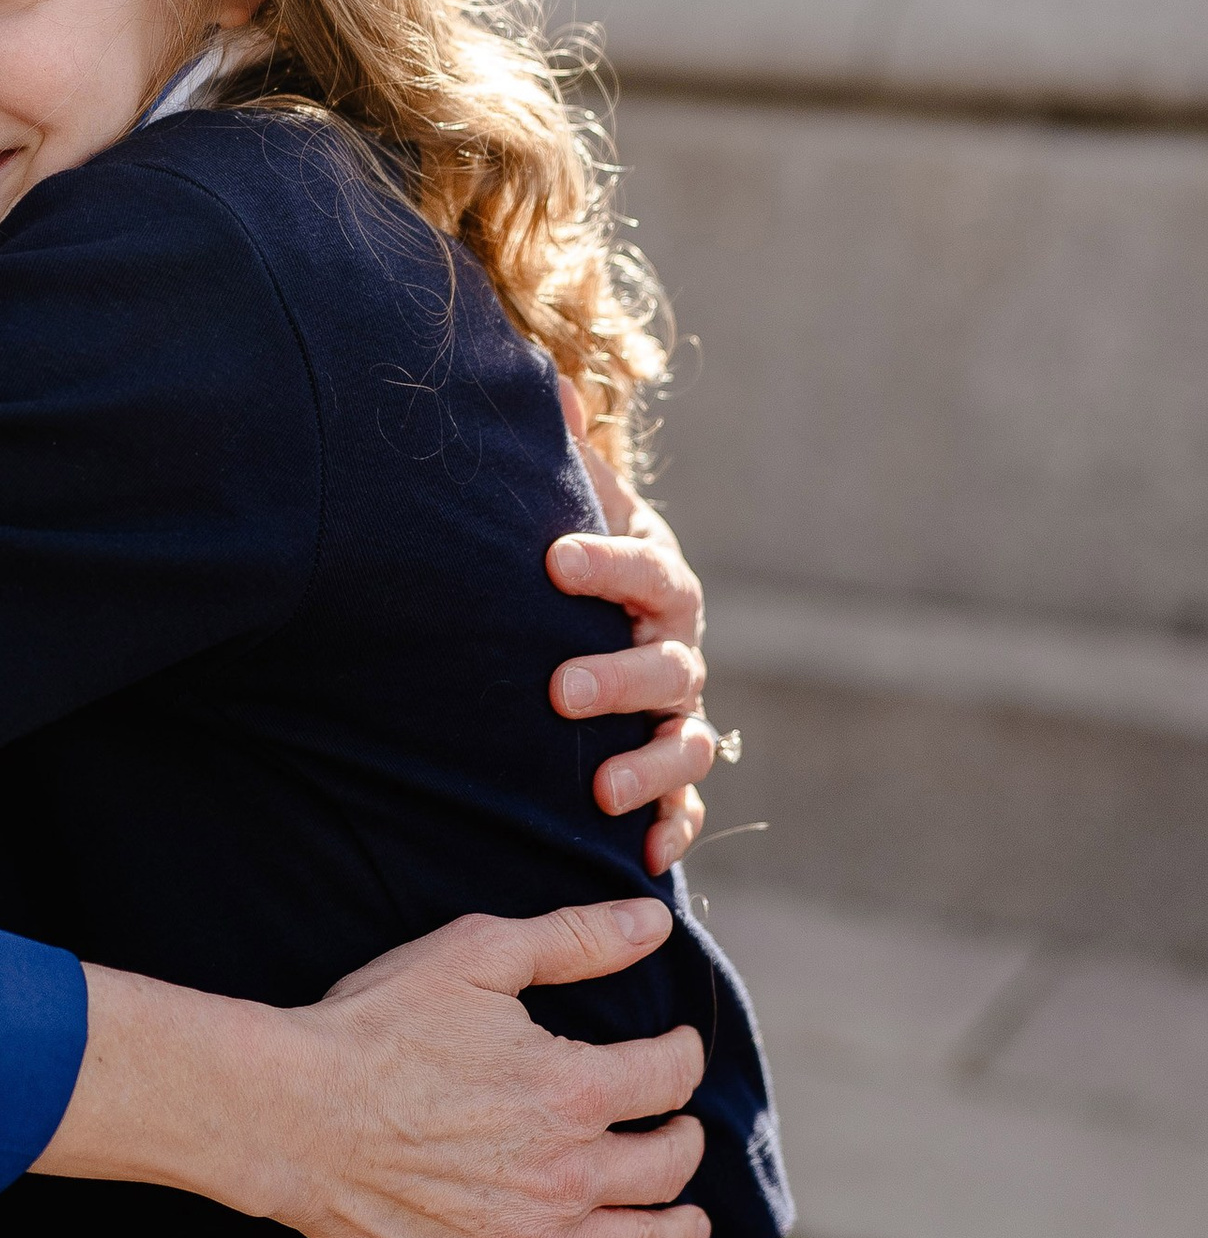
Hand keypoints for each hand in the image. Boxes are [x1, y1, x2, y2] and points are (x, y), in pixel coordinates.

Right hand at [31, 903, 708, 1237]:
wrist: (294, 1116)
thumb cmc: (378, 1026)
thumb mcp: (474, 956)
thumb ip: (573, 939)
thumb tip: (653, 922)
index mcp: (573, 1087)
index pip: (670, 1076)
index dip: (682, 1054)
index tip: (676, 1047)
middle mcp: (568, 1172)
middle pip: (669, 1163)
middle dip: (685, 1137)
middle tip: (678, 1125)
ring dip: (681, 1226)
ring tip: (689, 1216)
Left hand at [545, 381, 716, 873]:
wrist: (589, 616)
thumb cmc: (566, 557)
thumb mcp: (564, 500)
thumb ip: (559, 451)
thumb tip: (550, 385)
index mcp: (657, 577)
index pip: (645, 566)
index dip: (605, 562)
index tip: (552, 559)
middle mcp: (677, 647)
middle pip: (668, 665)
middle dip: (619, 678)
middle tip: (560, 691)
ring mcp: (678, 714)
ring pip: (687, 742)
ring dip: (650, 766)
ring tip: (600, 787)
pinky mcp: (668, 773)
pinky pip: (686, 805)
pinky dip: (672, 827)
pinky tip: (645, 852)